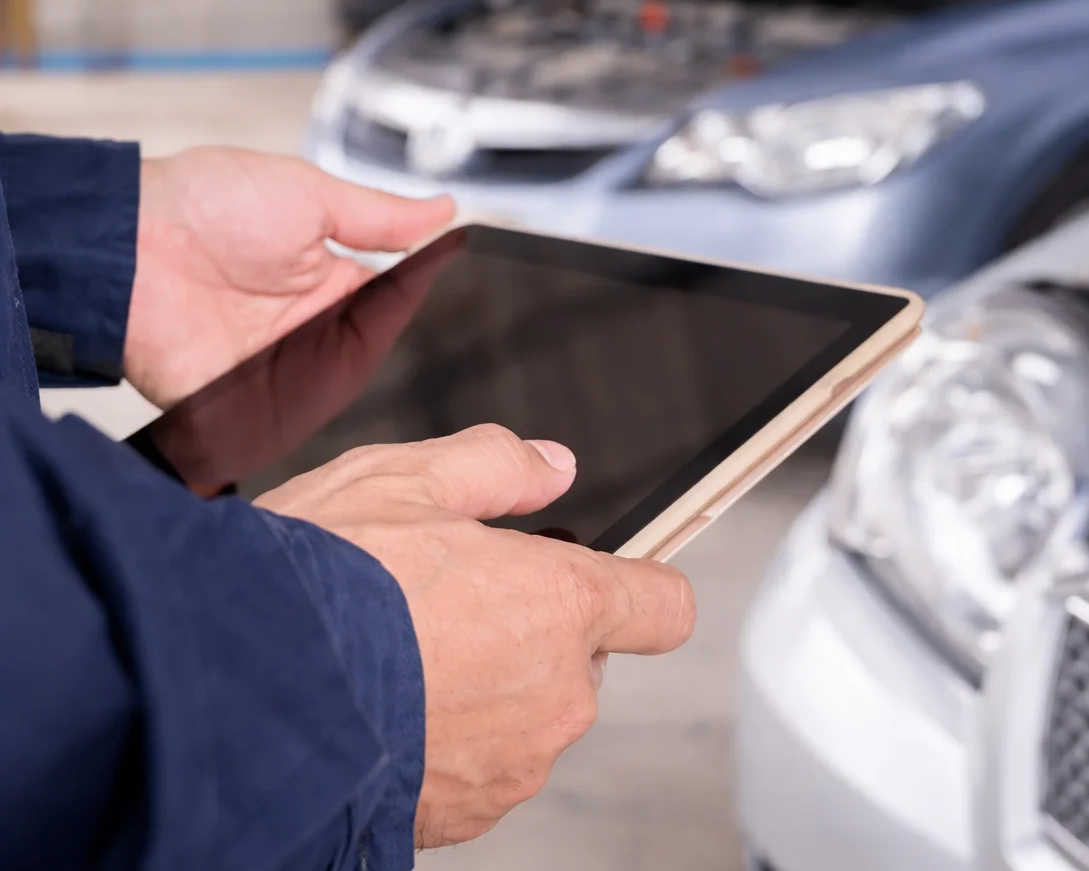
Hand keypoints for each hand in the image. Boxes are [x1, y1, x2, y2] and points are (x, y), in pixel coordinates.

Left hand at [127, 147, 455, 407]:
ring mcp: (278, 370)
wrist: (124, 241)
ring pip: (343, 384)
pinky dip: (313, 403)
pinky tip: (322, 372)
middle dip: (393, 330)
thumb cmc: (203, 204)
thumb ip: (380, 217)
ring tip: (347, 330)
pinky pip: (296, 418)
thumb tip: (445, 211)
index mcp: (327, 281)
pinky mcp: (245, 406)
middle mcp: (307, 329)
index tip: (450, 268)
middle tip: (407, 306)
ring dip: (353, 365)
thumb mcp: (309, 194)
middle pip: (374, 347)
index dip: (419, 287)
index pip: (392, 299)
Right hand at [256, 425, 696, 847]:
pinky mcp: (461, 818)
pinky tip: (379, 711)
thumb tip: (550, 467)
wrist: (230, 698)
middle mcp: (555, 695)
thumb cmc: (318, 585)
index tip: (605, 578)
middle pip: (579, 661)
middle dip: (529, 633)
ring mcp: (511, 766)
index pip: (663, 607)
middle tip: (446, 604)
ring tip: (396, 660)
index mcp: (562, 605)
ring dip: (482, 692)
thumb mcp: (401, 479)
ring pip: (524, 719)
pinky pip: (475, 772)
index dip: (637, 587)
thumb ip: (495, 466)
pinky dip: (441, 746)